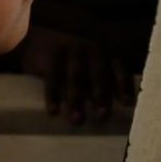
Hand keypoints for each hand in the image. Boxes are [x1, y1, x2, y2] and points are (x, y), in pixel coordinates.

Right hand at [20, 25, 134, 124]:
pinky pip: (52, 77)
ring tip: (76, 120)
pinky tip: (53, 111)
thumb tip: (112, 109)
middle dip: (100, 95)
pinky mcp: (50, 53)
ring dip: (76, 100)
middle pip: (97, 73)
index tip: (126, 103)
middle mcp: (88, 47)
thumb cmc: (66, 61)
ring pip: (75, 77)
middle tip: (102, 116)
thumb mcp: (85, 66)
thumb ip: (98, 81)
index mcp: (101, 52)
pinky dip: (52, 96)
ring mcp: (69, 48)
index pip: (117, 67)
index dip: (123, 84)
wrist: (33, 41)